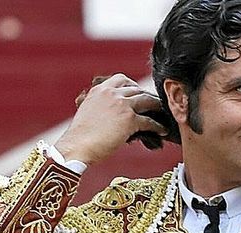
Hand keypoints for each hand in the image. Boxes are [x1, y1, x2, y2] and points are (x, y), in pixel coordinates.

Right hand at [54, 73, 168, 165]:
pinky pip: (149, 121)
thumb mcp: (88, 112)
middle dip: (147, 96)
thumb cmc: (80, 136)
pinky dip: (158, 126)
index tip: (138, 92)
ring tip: (164, 113)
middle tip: (154, 105)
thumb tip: (113, 114)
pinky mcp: (129, 120)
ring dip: (157, 107)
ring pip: (147, 100)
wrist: (76, 146)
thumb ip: (101, 106)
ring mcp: (121, 105)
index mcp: (100, 90)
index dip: (132, 85)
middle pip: (137, 89)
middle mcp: (111, 93)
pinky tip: (162, 130)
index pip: (121, 79)